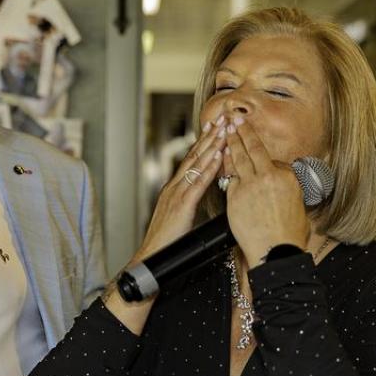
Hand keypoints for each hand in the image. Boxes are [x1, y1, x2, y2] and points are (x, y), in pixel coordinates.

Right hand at [131, 114, 227, 263]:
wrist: (151, 258)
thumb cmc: (168, 243)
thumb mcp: (180, 217)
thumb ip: (190, 203)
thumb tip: (203, 195)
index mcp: (175, 189)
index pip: (192, 160)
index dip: (204, 142)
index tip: (216, 127)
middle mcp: (175, 186)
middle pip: (195, 155)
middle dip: (210, 135)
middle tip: (223, 117)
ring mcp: (177, 194)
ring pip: (197, 163)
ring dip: (213, 144)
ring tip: (225, 128)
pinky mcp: (182, 205)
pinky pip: (198, 182)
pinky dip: (209, 167)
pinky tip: (219, 156)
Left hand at [222, 118, 310, 263]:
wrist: (276, 252)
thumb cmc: (290, 236)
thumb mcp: (298, 206)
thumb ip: (288, 190)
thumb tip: (284, 183)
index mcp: (288, 177)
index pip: (270, 158)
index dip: (258, 146)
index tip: (251, 135)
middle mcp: (270, 176)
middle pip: (254, 148)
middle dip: (243, 131)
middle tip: (235, 118)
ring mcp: (252, 184)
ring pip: (239, 157)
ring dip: (231, 140)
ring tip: (225, 128)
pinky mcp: (237, 195)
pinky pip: (228, 174)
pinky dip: (224, 162)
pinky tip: (219, 154)